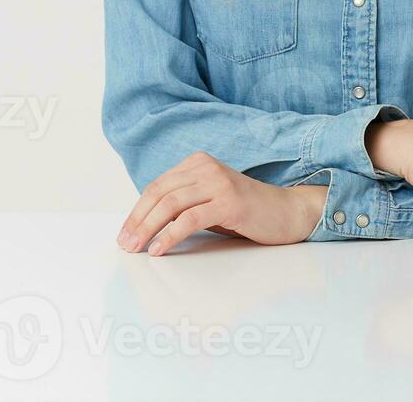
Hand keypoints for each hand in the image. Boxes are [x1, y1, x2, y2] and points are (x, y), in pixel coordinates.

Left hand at [117, 151, 328, 255]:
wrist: (287, 212)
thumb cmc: (246, 212)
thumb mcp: (208, 201)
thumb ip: (183, 203)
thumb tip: (144, 224)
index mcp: (197, 163)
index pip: (157, 186)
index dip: (137, 211)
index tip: (124, 233)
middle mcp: (206, 167)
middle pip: (159, 193)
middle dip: (137, 221)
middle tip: (124, 244)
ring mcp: (218, 182)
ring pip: (170, 204)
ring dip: (148, 228)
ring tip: (137, 248)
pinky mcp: (229, 202)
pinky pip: (190, 218)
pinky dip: (169, 235)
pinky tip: (159, 249)